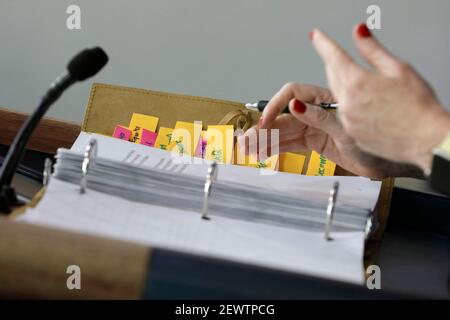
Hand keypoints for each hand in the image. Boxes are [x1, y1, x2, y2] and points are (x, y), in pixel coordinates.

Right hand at [238, 83, 421, 178]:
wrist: (391, 162)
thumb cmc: (379, 140)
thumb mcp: (348, 129)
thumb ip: (320, 118)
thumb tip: (295, 105)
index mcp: (326, 100)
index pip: (293, 94)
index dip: (277, 105)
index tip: (266, 120)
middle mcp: (317, 112)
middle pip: (283, 115)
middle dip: (264, 127)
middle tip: (247, 139)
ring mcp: (314, 128)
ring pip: (284, 131)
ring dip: (265, 139)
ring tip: (248, 148)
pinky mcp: (315, 143)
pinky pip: (291, 143)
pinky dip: (276, 147)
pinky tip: (262, 151)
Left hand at [310, 23, 449, 171]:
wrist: (426, 140)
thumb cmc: (418, 106)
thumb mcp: (398, 69)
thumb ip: (373, 50)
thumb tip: (359, 32)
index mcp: (357, 83)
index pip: (333, 57)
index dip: (324, 44)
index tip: (317, 36)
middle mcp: (347, 104)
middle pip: (332, 76)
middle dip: (334, 64)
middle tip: (338, 56)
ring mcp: (347, 121)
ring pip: (337, 96)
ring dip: (342, 85)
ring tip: (360, 82)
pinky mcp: (352, 135)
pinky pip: (343, 114)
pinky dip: (348, 105)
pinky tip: (364, 105)